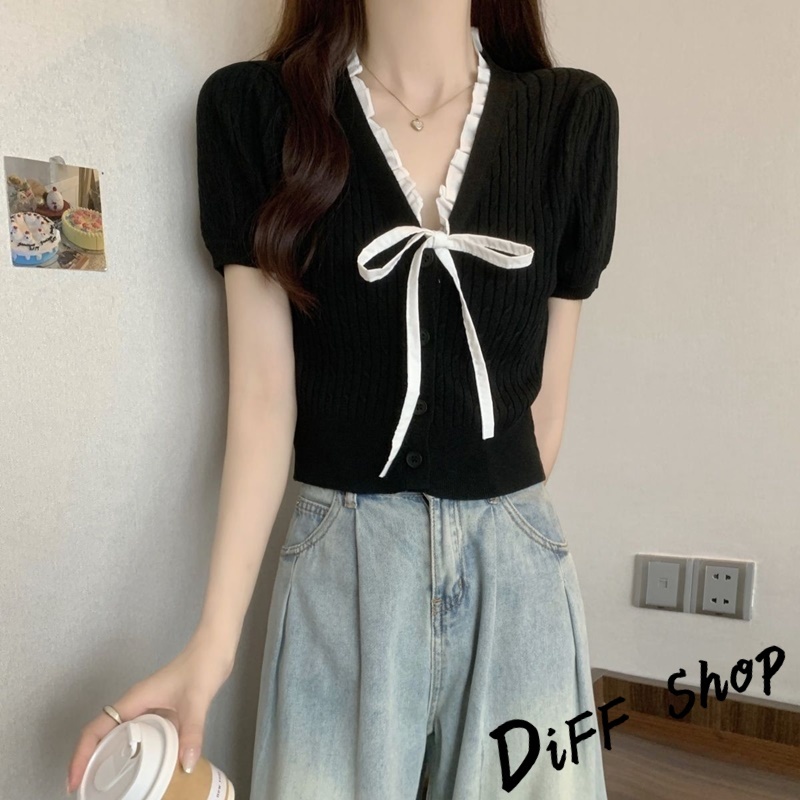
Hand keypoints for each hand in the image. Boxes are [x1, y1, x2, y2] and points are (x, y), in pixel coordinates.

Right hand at [66, 631, 232, 793]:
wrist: (215, 647)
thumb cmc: (202, 666)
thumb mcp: (196, 700)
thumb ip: (191, 732)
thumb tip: (187, 765)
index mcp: (134, 700)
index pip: (96, 730)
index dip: (81, 756)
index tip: (75, 782)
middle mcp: (136, 704)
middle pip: (103, 735)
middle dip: (91, 762)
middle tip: (89, 790)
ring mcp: (148, 706)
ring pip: (121, 735)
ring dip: (112, 758)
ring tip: (110, 786)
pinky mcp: (161, 709)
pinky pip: (141, 734)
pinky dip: (137, 752)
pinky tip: (147, 768)